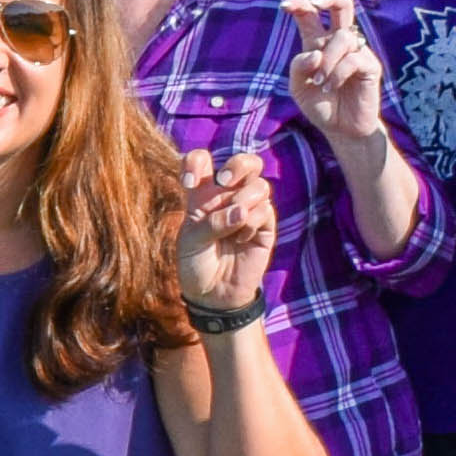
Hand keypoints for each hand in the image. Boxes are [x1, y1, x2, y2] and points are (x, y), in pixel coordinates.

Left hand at [171, 145, 278, 315]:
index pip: (202, 160)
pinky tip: (241, 239)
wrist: (213, 294)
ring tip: (234, 222)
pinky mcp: (265, 226)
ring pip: (259, 184)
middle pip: (244, 161)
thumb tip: (243, 211)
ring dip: (244, 200)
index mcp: (202, 193)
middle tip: (224, 182)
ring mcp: (249, 208)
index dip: (197, 162)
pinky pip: (266, 210)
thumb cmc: (196, 264)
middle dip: (237, 165)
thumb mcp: (193, 241)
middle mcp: (227, 196)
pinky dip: (252, 222)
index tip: (189, 182)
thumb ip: (212, 222)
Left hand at [280, 0, 387, 145]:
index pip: (310, 14)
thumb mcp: (299, 88)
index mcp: (317, 42)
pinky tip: (331, 87)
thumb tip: (315, 53)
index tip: (284, 5)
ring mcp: (357, 51)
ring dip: (328, 59)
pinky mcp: (370, 66)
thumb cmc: (320, 105)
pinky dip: (338, 73)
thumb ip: (299, 67)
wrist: (341, 129)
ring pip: (343, 37)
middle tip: (316, 2)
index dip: (299, 3)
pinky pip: (353, 59)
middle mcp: (338, 41)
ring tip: (321, 82)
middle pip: (343, 4)